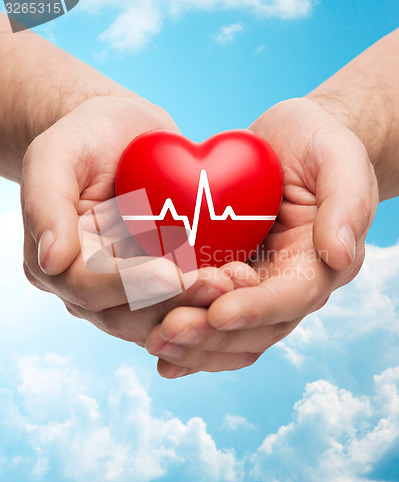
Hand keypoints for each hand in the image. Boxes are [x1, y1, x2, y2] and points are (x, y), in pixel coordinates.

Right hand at [21, 95, 257, 347]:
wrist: (125, 135)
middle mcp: (95, 285)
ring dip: (202, 305)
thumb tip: (50, 261)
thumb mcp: (54, 155)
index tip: (171, 274)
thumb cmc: (85, 137)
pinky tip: (243, 277)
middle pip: (131, 313)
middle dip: (176, 302)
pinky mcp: (166, 275)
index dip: (129, 286)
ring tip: (238, 282)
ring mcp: (132, 285)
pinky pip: (188, 294)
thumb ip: (45, 203)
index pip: (90, 288)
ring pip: (164, 313)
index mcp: (59, 263)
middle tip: (220, 285)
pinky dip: (214, 292)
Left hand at [145, 97, 378, 376]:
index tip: (218, 313)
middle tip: (166, 332)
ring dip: (192, 344)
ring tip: (153, 341)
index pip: (290, 298)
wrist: (288, 144)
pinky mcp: (225, 274)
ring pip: (227, 332)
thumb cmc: (318, 145)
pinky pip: (205, 311)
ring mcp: (254, 284)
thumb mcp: (340, 159)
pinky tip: (151, 341)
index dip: (256, 309)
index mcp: (317, 264)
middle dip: (211, 335)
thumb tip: (339, 255)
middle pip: (254, 328)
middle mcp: (286, 284)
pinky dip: (184, 332)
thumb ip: (347, 204)